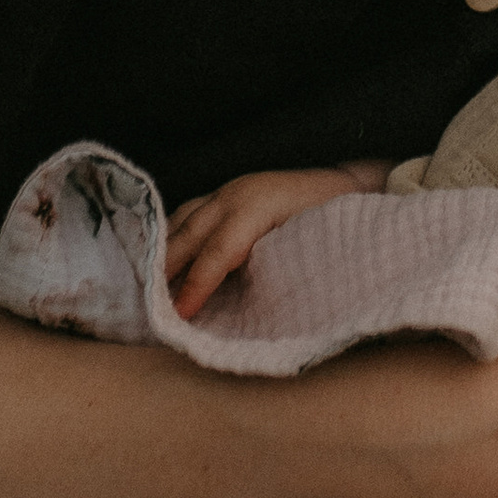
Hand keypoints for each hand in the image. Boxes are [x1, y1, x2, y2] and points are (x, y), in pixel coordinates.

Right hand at [164, 165, 380, 317]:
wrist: (349, 181)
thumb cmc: (334, 219)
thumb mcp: (312, 247)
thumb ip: (280, 273)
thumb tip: (249, 316)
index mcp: (259, 206)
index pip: (219, 251)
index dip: (197, 285)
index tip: (180, 315)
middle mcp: (236, 194)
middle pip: (189, 234)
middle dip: (166, 271)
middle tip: (149, 309)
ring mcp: (227, 190)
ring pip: (181, 221)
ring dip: (164, 254)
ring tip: (148, 290)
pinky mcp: (224, 194)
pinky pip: (187, 214)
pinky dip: (171, 237)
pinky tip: (162, 263)